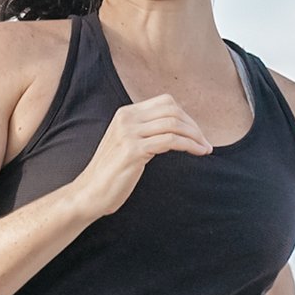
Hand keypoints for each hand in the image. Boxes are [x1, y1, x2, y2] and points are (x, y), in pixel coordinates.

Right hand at [69, 96, 214, 217]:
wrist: (89, 193)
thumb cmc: (112, 173)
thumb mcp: (127, 143)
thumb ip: (145, 131)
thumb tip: (176, 127)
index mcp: (125, 114)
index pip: (165, 102)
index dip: (185, 115)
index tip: (195, 132)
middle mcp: (126, 119)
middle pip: (172, 110)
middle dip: (193, 125)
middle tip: (204, 142)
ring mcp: (128, 133)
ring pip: (174, 124)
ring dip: (195, 136)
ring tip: (205, 148)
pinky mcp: (133, 151)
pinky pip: (170, 141)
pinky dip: (189, 145)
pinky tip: (198, 152)